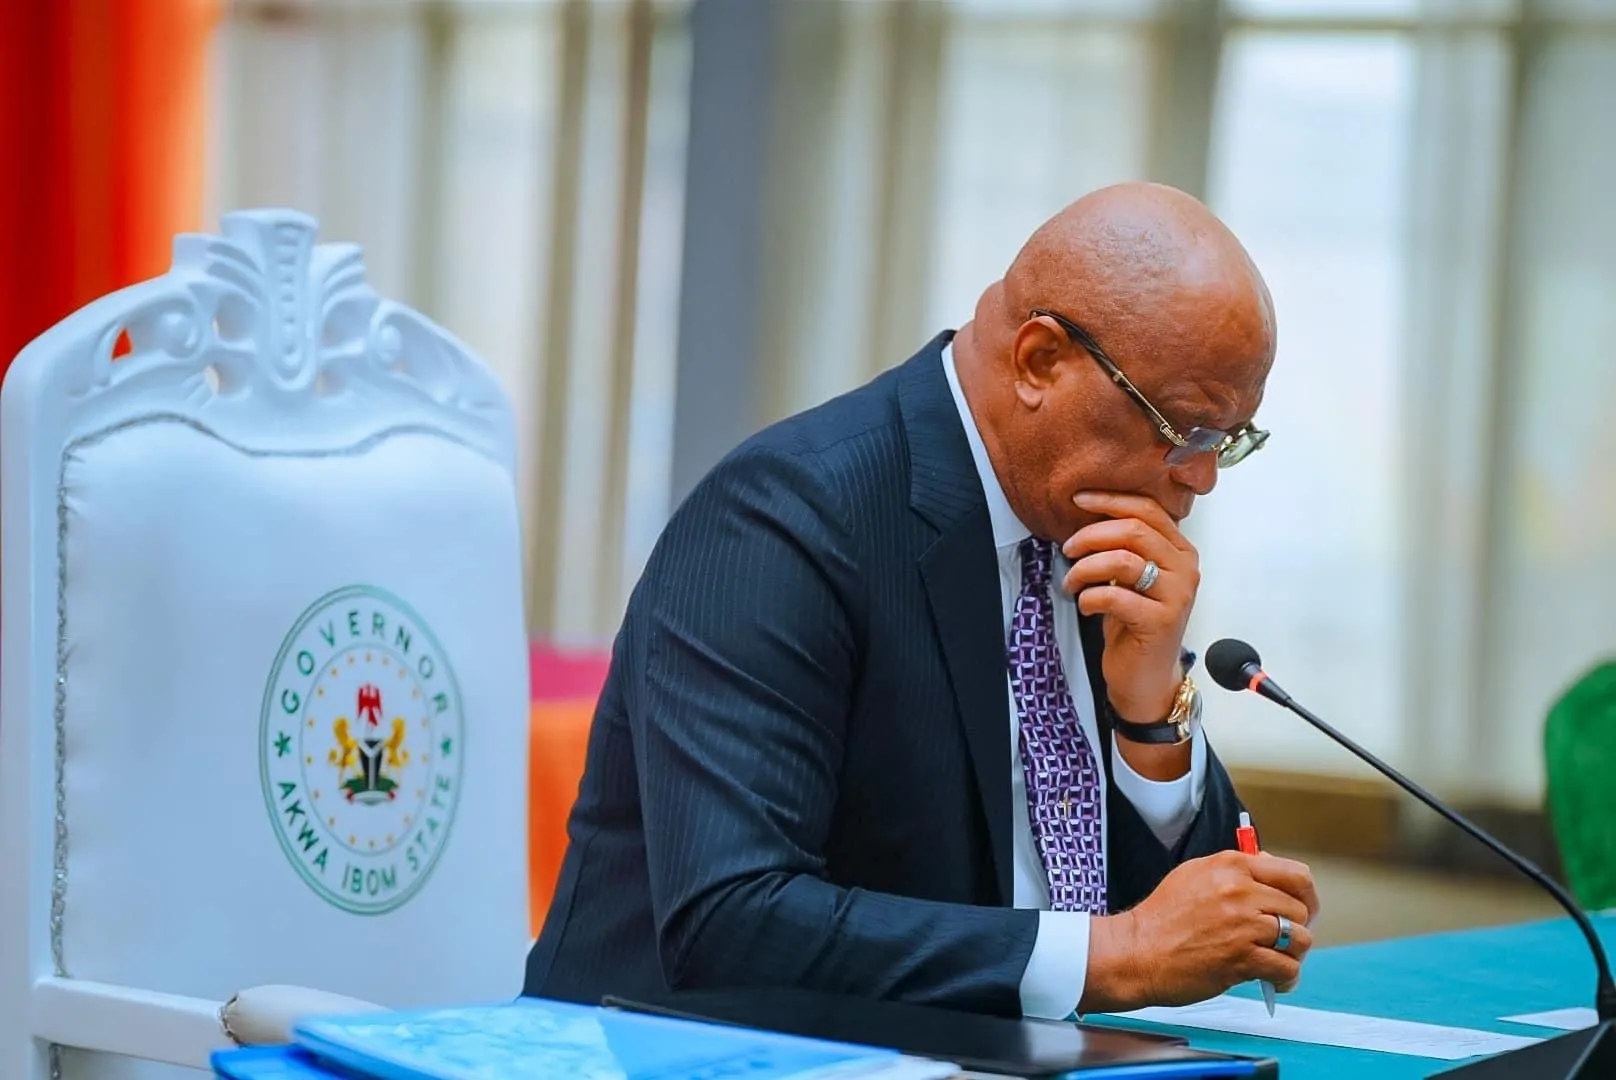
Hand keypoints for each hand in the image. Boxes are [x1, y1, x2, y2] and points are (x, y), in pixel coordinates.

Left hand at [1061, 492, 1198, 722]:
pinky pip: (1114, 595)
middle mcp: (1186, 568)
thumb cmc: (1134, 623)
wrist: (1146, 676)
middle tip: (1068, 549)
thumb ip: (1123, 546)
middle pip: (1134, 530)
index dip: (1110, 500)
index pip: (1147, 509)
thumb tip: (1087, 514)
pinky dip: (1089, 597)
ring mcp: (1177, 595)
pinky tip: (1084, 605)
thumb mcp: (1130, 576)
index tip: (1077, 500)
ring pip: (1122, 560)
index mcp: (1180, 550)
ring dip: (1084, 568)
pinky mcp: (1161, 621)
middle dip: (1091, 535)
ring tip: (1072, 582)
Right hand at [1081, 850, 1319, 1012]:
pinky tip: (1273, 980)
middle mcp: (1240, 891)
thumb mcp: (1195, 875)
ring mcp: (1242, 925)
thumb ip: (1234, 872)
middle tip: (1283, 941)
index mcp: (1231, 866)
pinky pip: (1287, 968)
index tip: (1301, 910)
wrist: (1136, 951)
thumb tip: (1271, 871)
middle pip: (1300, 909)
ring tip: (1277, 961)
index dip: (1305, 896)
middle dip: (1297, 928)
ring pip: (1300, 939)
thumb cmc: (1162, 917)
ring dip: (1293, 954)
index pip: (1295, 874)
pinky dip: (1286, 978)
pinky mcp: (1242, 958)